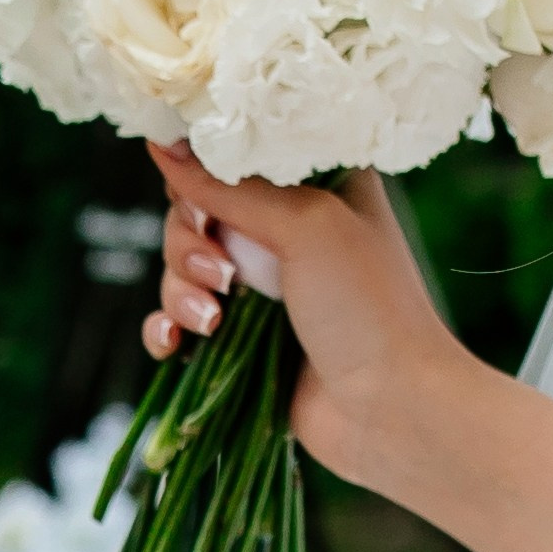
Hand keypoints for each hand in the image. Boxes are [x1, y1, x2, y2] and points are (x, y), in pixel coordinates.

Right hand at [144, 140, 462, 494]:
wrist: (392, 410)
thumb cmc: (367, 308)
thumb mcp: (304, 226)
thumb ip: (229, 186)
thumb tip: (161, 141)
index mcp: (314, 186)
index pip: (231, 159)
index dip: (202, 178)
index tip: (203, 206)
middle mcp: (286, 231)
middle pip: (195, 214)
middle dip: (189, 246)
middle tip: (222, 280)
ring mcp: (263, 288)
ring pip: (182, 269)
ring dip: (181, 292)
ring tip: (213, 322)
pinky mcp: (242, 340)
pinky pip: (179, 322)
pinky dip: (168, 329)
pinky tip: (174, 344)